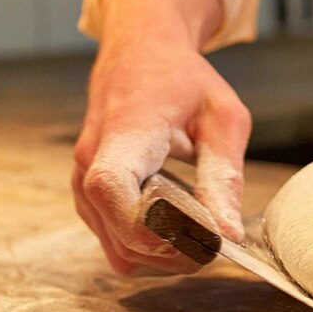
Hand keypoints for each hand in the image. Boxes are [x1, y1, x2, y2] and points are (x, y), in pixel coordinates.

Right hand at [72, 0, 250, 275]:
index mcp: (125, 133)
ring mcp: (84, 185)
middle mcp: (91, 163)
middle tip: (219, 237)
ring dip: (168, 257)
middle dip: (178, 251)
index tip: (199, 232)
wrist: (141, 54)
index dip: (151, 224)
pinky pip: (118, 246)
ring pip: (122, 251)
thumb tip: (228, 235)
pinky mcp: (89, 200)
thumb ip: (224, 177)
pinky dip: (153, 251)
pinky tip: (180, 228)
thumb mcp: (222, 118)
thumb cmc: (184, 81)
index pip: (110, 187)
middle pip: (124, 236)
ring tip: (203, 230)